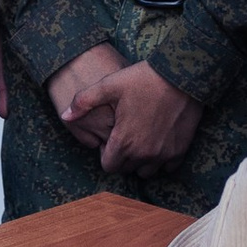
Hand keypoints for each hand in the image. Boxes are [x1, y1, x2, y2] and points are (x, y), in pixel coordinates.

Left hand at [56, 54, 203, 174]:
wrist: (181, 75)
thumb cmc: (144, 78)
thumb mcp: (110, 84)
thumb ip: (84, 101)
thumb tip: (64, 115)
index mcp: (123, 142)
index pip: (108, 166)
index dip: (106, 153)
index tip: (111, 137)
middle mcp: (143, 154)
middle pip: (126, 169)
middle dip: (123, 156)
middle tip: (126, 135)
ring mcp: (163, 155)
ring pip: (146, 171)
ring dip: (141, 161)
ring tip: (141, 140)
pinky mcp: (180, 150)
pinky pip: (167, 167)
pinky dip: (162, 159)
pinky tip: (159, 140)